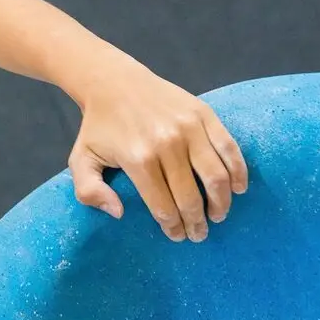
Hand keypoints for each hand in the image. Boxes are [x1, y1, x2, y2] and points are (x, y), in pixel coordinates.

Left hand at [67, 65, 247, 241]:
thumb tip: (118, 213)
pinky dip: (238, 172)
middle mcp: (166, 143)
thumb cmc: (99, 126)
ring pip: (216, 176)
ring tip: (218, 215)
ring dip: (222, 202)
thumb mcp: (81, 158)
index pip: (163, 205)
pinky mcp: (204, 114)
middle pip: (191, 196)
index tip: (178, 236)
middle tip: (200, 234)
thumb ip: (89, 191)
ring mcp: (189, 128)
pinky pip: (229, 148)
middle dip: (198, 222)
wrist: (114, 83)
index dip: (173, 227)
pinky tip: (238, 189)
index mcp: (137, 158)